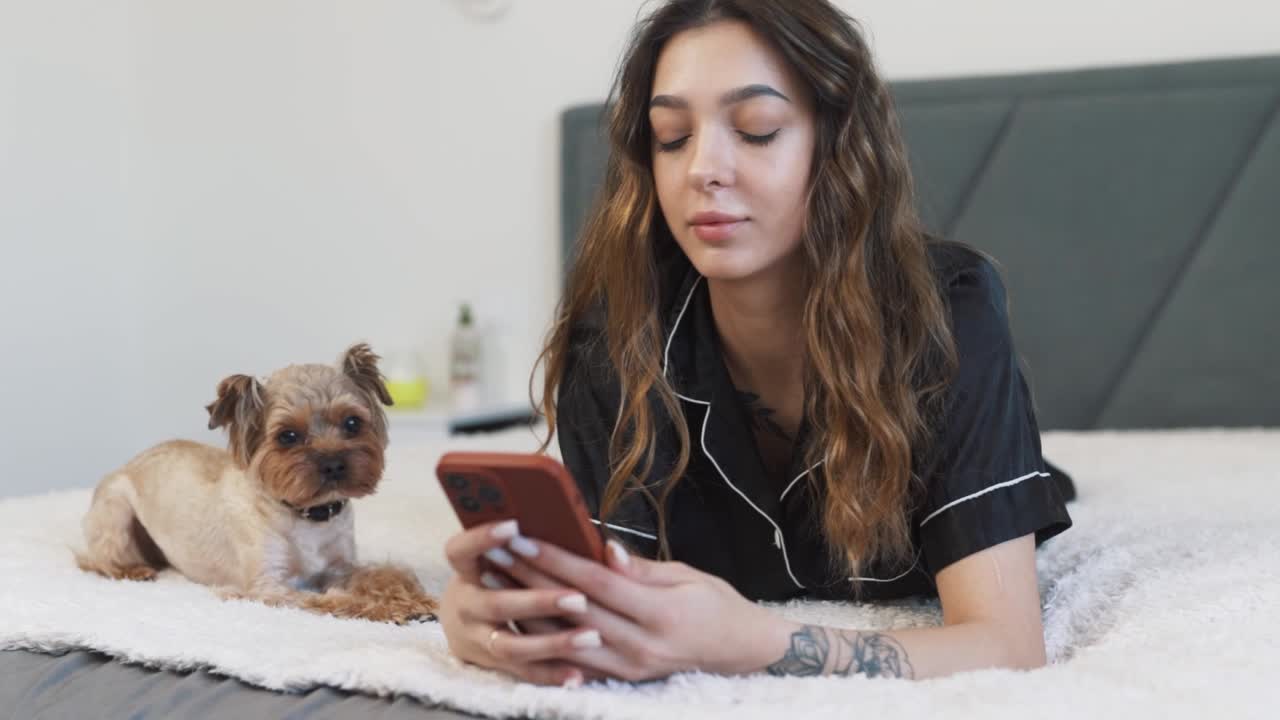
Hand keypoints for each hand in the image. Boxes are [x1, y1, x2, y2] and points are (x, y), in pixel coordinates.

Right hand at [437, 520, 605, 685]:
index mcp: (466, 569)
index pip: (460, 551)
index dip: (482, 539)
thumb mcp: (497, 554)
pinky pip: (523, 673)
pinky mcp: (492, 664)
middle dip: (539, 602)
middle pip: (497, 604)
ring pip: (511, 646)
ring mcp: (476, 638)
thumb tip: (586, 535)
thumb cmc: (496, 573)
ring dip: (553, 643)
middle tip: (579, 599)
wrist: (462, 619)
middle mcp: (465, 605)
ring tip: (592, 637)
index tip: (513, 526)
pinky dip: (551, 674)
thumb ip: (531, 543)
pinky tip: (579, 675)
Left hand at [499, 536, 781, 681]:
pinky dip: (542, 640)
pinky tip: (515, 620)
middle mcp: (640, 646)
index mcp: (659, 613)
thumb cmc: (715, 603)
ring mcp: (629, 667)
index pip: (595, 582)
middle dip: (529, 578)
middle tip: (493, 553)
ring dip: (524, 609)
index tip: (523, 537)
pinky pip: (573, 661)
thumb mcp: (686, 575)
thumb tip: (606, 548)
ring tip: (492, 583)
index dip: (556, 559)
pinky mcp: (622, 677)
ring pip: (564, 639)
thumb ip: (642, 569)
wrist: (738, 649)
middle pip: (572, 609)